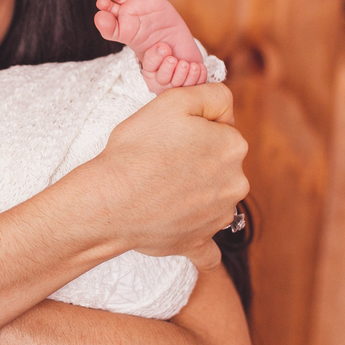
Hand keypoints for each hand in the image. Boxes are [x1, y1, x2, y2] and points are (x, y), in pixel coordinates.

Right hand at [71, 83, 247, 271]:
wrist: (109, 200)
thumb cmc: (135, 150)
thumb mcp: (173, 101)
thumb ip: (212, 95)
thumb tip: (227, 109)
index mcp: (233, 146)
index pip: (223, 129)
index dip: (196, 128)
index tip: (172, 135)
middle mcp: (235, 183)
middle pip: (220, 165)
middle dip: (198, 161)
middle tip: (162, 160)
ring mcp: (218, 217)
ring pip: (212, 199)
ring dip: (193, 195)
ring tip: (158, 190)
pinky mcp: (198, 243)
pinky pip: (209, 249)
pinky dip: (201, 244)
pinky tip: (194, 243)